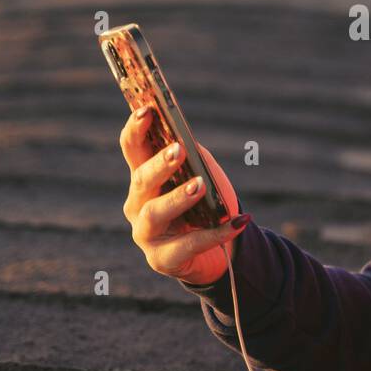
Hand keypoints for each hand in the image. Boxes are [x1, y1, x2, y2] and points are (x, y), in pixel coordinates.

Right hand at [119, 107, 244, 285]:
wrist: (220, 252)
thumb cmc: (206, 205)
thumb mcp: (200, 174)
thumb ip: (192, 157)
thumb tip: (184, 138)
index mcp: (144, 177)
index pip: (132, 148)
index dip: (136, 129)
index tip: (147, 110)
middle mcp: (137, 204)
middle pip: (141, 180)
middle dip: (159, 164)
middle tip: (178, 150)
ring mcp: (146, 234)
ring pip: (155, 213)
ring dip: (178, 197)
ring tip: (200, 185)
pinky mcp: (163, 260)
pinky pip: (189, 244)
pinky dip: (216, 232)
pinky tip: (238, 221)